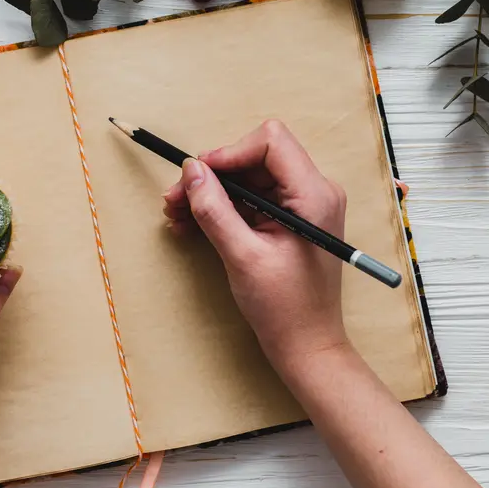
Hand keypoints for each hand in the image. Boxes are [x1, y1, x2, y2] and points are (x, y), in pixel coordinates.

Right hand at [163, 120, 348, 367]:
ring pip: (248, 178)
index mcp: (313, 195)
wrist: (306, 345)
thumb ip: (215, 210)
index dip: (229, 153)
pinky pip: (252, 199)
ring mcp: (302, 205)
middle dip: (212, 176)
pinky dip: (222, 208)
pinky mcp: (290, 219)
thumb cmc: (285, 307)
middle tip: (175, 198)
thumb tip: (191, 171)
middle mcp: (313, 192)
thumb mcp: (242, 256)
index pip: (270, 142)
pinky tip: (191, 223)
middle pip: (255, 158)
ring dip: (211, 193)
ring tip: (176, 213)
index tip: (198, 176)